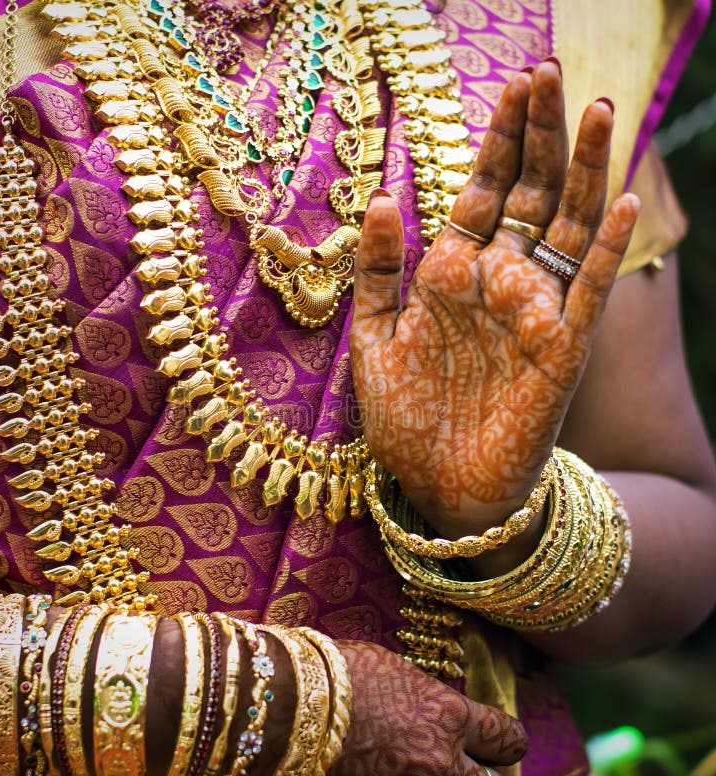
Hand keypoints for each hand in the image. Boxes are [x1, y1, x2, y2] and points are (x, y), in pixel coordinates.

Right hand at [310, 641, 525, 775]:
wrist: (282, 705)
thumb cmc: (335, 674)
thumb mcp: (395, 674)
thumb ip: (429, 700)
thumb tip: (443, 714)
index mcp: (446, 715)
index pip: (506, 738)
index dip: (504, 740)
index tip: (498, 740)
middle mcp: (440, 764)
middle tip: (472, 770)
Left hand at [349, 60, 638, 536]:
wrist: (436, 485)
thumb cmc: (406, 416)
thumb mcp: (376, 335)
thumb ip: (379, 270)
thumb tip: (382, 196)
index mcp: (453, 274)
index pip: (482, 191)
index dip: (497, 140)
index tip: (511, 85)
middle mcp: (498, 283)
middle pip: (528, 194)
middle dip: (538, 135)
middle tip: (547, 73)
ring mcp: (533, 312)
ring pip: (566, 228)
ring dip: (582, 172)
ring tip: (595, 111)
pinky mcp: (561, 351)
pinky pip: (587, 293)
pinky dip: (603, 251)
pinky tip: (616, 204)